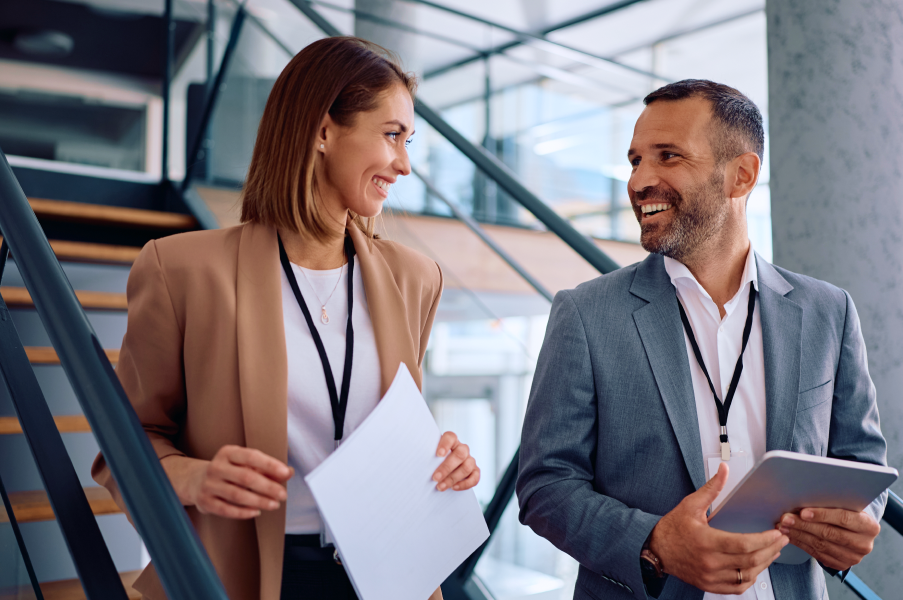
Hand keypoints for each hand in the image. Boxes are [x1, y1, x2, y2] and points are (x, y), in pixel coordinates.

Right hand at [189, 445, 293, 518]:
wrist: (195, 480)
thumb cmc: (228, 471)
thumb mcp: (244, 463)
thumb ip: (266, 468)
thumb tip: (289, 472)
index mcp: (228, 453)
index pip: (251, 456)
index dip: (270, 465)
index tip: (285, 473)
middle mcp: (216, 467)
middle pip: (245, 477)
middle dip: (267, 487)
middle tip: (283, 494)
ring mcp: (209, 485)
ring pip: (237, 495)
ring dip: (259, 501)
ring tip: (274, 504)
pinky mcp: (205, 502)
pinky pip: (226, 509)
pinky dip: (243, 512)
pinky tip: (256, 512)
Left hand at [431, 431, 479, 491]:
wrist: (444, 469)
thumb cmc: (435, 461)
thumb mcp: (431, 456)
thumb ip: (428, 457)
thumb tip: (418, 465)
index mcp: (451, 441)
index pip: (450, 437)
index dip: (445, 445)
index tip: (438, 454)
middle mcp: (462, 449)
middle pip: (460, 454)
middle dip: (447, 467)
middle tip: (435, 478)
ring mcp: (470, 459)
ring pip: (467, 467)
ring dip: (453, 478)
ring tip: (440, 486)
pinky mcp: (475, 471)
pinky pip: (475, 477)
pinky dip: (465, 484)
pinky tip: (453, 488)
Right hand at [648, 463, 787, 593]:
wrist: (656, 549)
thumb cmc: (673, 527)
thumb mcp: (691, 504)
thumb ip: (712, 488)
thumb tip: (724, 469)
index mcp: (705, 541)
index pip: (743, 544)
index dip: (764, 540)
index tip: (776, 533)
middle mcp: (709, 562)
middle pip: (750, 560)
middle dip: (771, 550)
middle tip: (781, 540)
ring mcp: (710, 576)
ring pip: (747, 575)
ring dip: (764, 564)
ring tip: (772, 552)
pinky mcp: (709, 584)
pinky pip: (737, 588)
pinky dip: (750, 579)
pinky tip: (756, 568)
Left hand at [778, 508, 879, 569]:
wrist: (855, 533)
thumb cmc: (847, 513)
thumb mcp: (846, 506)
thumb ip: (831, 503)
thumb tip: (803, 496)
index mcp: (869, 526)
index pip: (844, 518)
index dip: (822, 515)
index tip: (803, 512)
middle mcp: (864, 544)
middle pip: (829, 533)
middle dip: (804, 525)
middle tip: (785, 518)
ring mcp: (853, 557)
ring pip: (821, 545)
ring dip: (798, 535)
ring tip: (782, 526)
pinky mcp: (841, 565)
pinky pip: (817, 554)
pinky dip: (800, 543)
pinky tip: (790, 535)